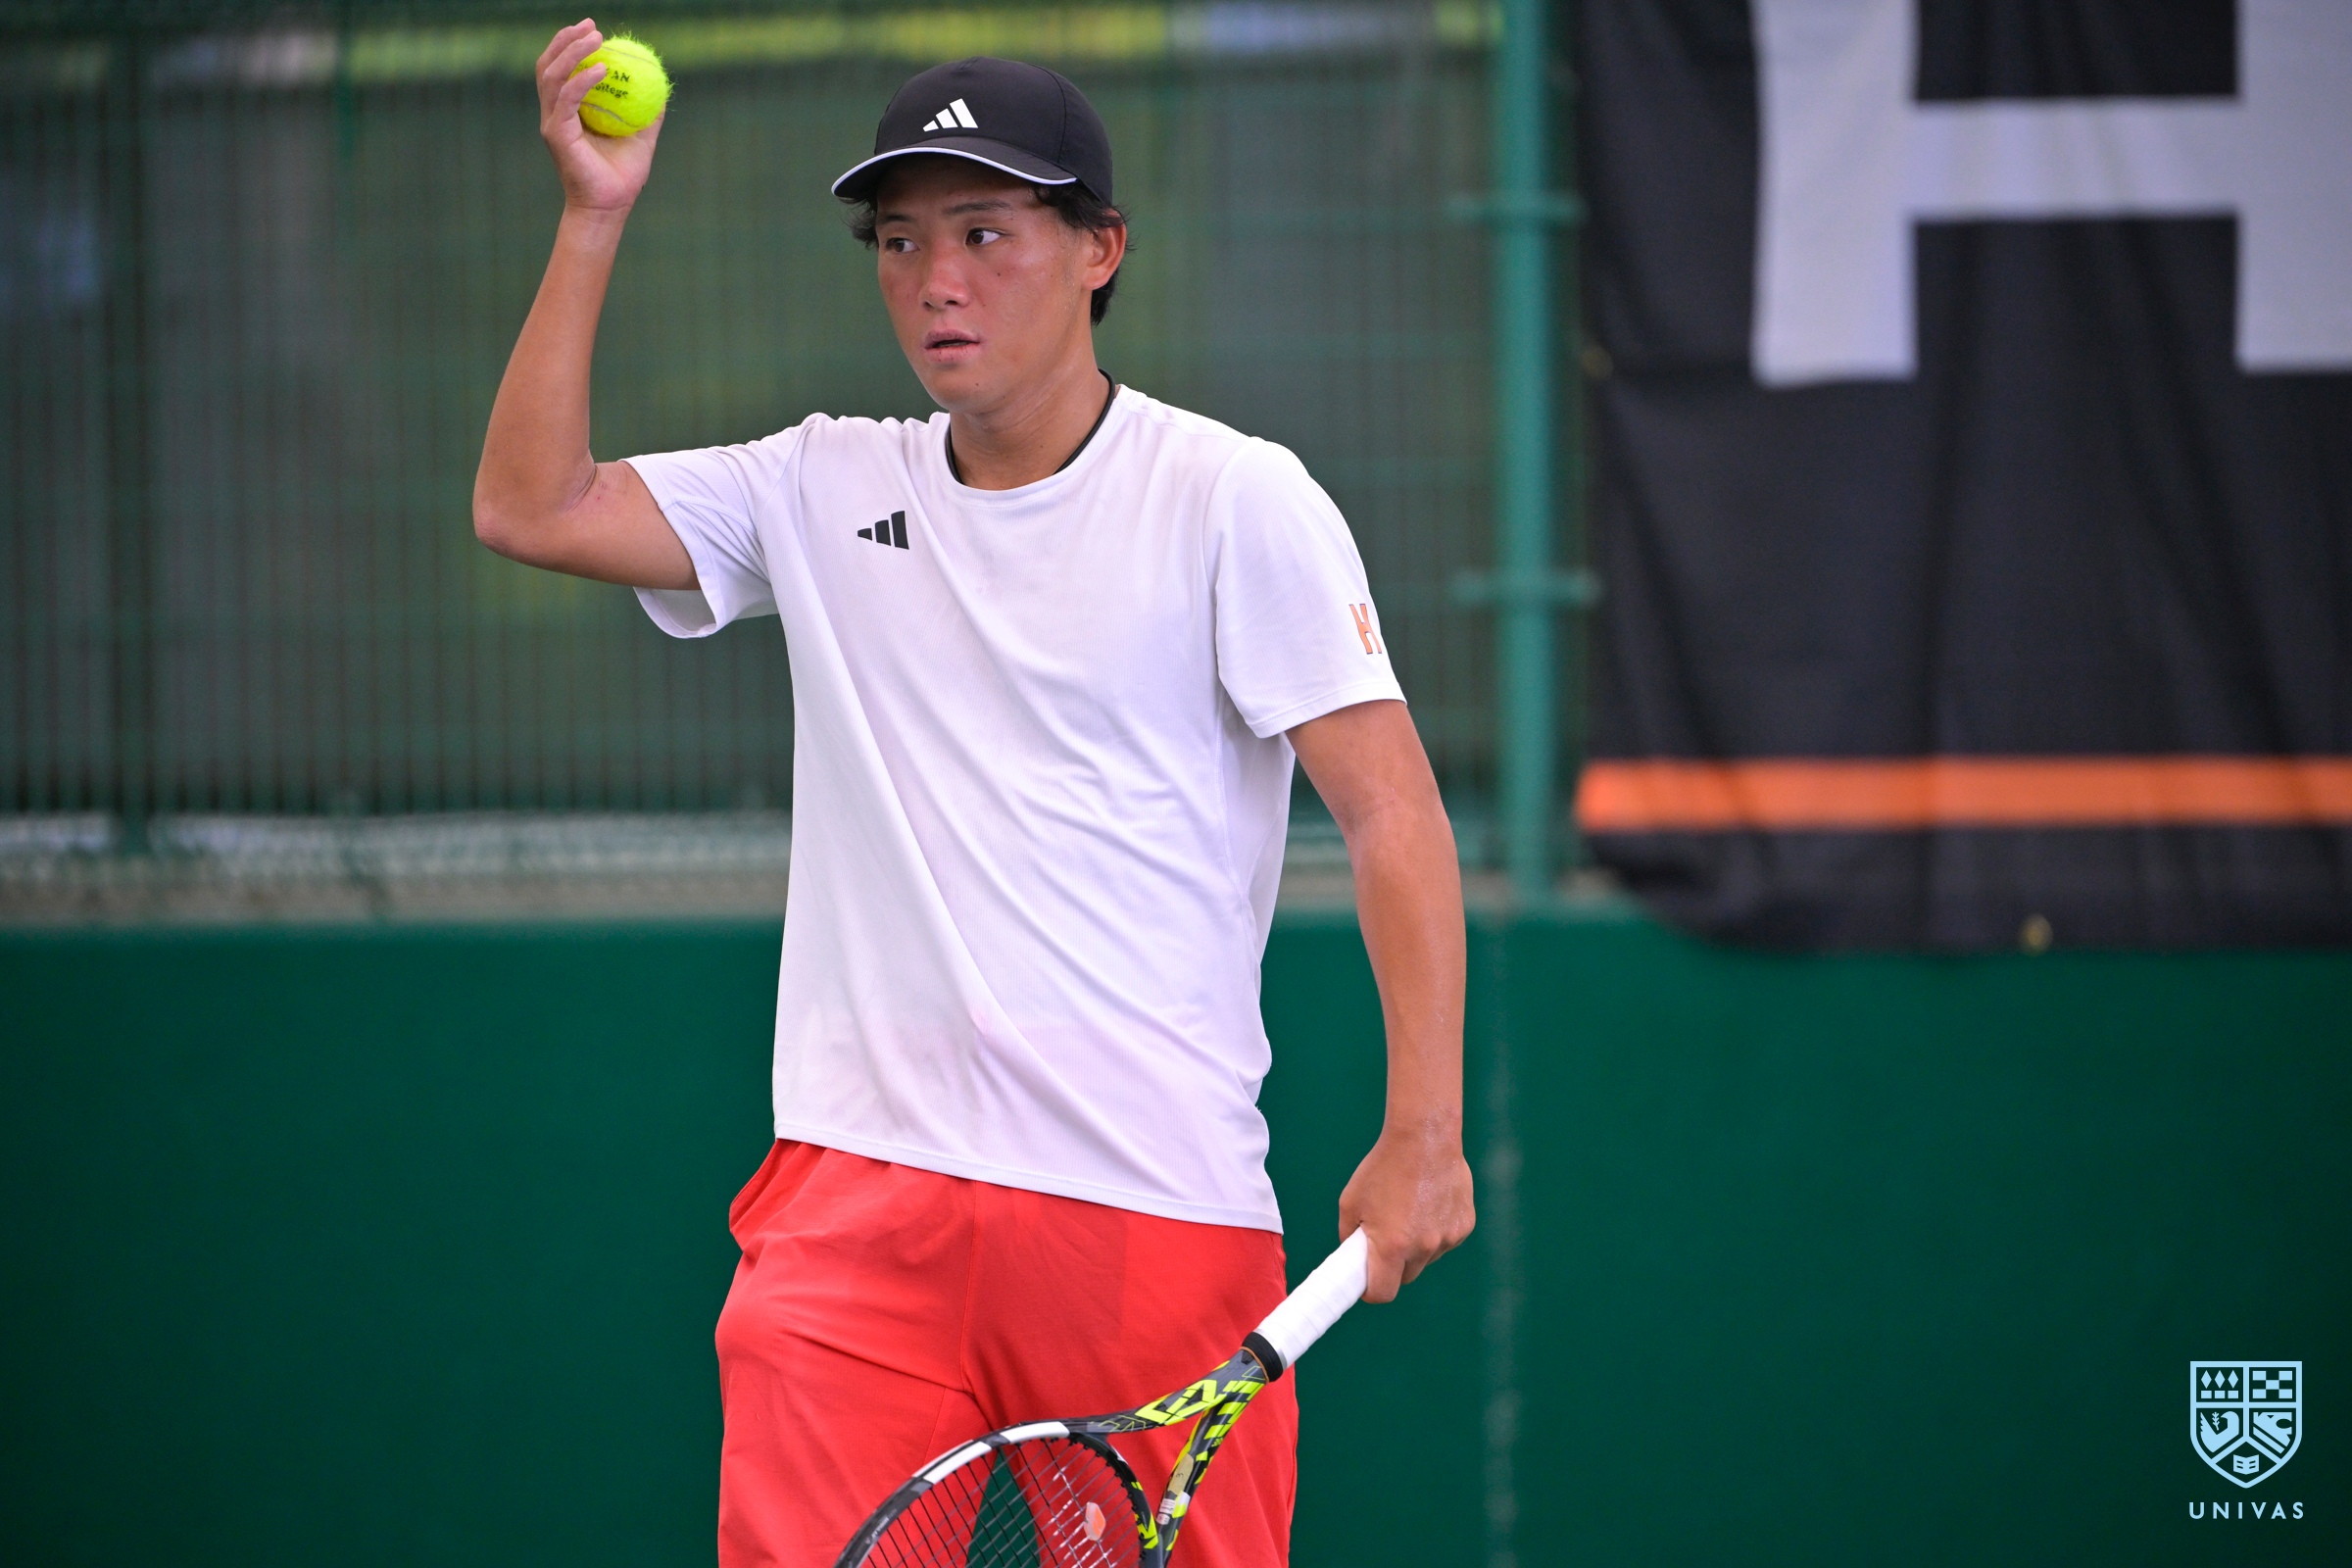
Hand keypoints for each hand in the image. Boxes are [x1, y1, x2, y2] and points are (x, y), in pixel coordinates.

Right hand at [536, 20, 663, 214]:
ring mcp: (552, 123)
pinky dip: (582, 80)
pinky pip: (568, 99)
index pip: (562, 69)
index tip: (595, 29)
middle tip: (592, 26)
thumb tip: (662, 89)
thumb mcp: (642, 138)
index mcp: (568, 111)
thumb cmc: (623, 177)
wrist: (611, 207)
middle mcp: (555, 114)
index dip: (572, 45)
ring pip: (553, 76)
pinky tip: (601, 69)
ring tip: (595, 39)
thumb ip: (648, 113)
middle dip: (566, 40)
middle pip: (549, 65)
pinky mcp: (557, 134)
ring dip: (571, 52)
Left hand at [1337, 1122, 1474, 1302]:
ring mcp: (1448, 1238)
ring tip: (1408, 1211)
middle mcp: (1423, 1247)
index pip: (1383, 1293)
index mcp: (1392, 1246)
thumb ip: (1350, 1235)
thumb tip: (1353, 1255)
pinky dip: (1435, 1230)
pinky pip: (1445, 1240)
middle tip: (1385, 1240)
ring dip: (1416, 1246)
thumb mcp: (1351, 1203)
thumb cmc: (1383, 1168)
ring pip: (1427, 1257)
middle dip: (1393, 1266)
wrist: (1424, 1138)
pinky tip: (1428, 1203)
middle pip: (1406, 1277)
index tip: (1366, 1283)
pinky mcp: (1464, 1226)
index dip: (1371, 1291)